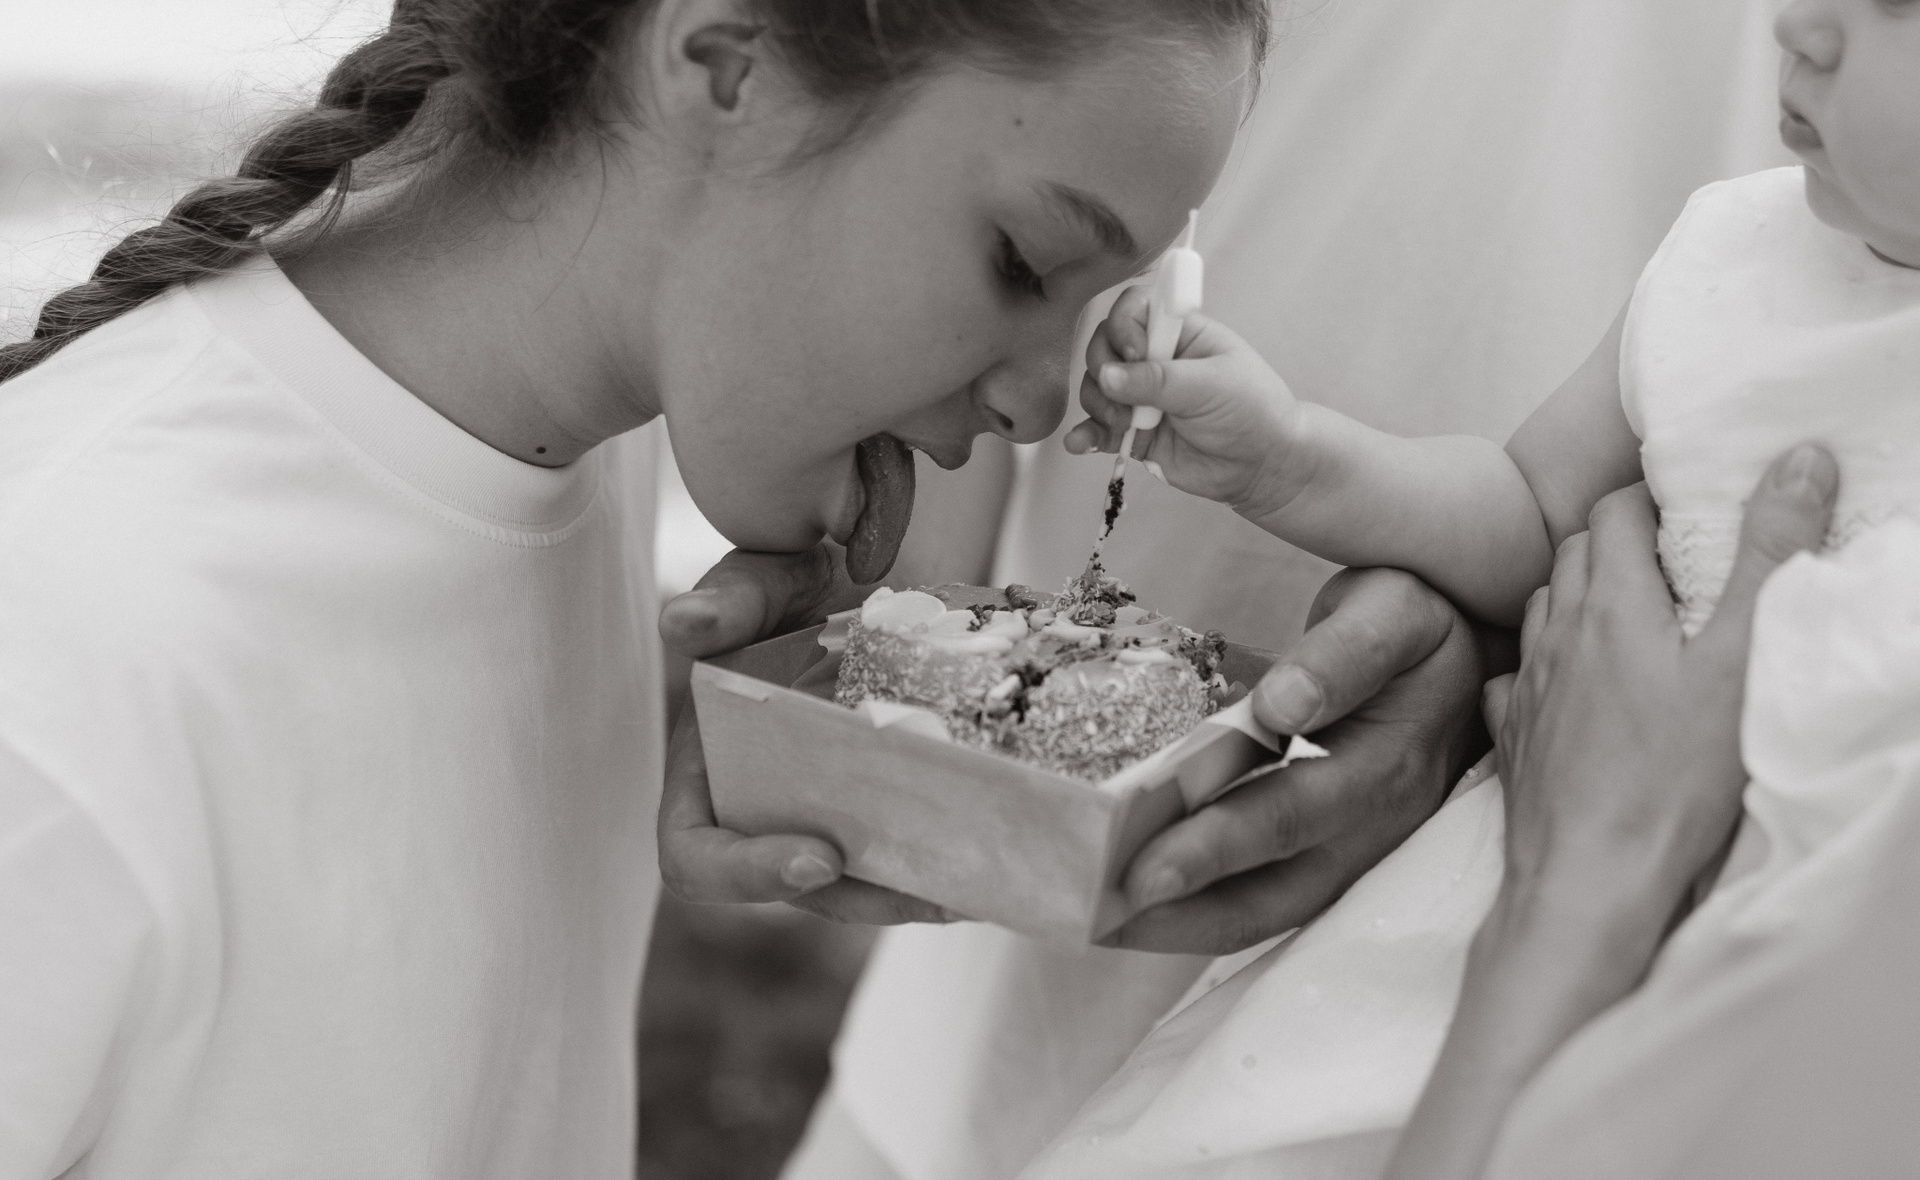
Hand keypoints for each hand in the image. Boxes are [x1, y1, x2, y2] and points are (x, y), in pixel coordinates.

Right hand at [658, 546, 951, 924]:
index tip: (820, 856)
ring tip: (978, 882)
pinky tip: (1004, 851)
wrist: (869, 584)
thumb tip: (684, 623)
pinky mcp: (891, 817)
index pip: (695, 856)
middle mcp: (770, 814)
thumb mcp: (761, 580)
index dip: (746, 874)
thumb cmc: (795, 590)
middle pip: (806, 888)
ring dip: (924, 892)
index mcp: (709, 775)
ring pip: (871, 885)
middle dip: (866, 896)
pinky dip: (957, 863)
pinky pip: (919, 859)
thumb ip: (729, 599)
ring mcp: (834, 823)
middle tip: (930, 887)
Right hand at [1063, 284, 1307, 520]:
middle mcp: (1153, 359)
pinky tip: (1080, 444)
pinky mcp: (1132, 432)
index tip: (1136, 353)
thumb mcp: (1211, 386)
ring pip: (1096, 388)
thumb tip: (1106, 377)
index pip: (1132, 310)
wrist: (1262, 466)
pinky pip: (1097, 429)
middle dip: (1104, 372)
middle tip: (1128, 397)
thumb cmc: (1252, 412)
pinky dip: (1085, 435)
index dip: (1123, 327)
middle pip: (1103, 348)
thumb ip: (1158, 380)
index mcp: (1177, 333)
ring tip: (1126, 426)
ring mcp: (1140, 397)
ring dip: (1099, 406)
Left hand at [1102, 567, 1491, 954]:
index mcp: (1386, 765)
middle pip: (1272, 886)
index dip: (1217, 844)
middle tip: (1098, 908)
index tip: (1146, 867)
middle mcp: (1373, 827)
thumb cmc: (1422, 626)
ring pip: (1266, 911)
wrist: (1473, 657)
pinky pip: (1265, 903)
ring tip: (1100, 921)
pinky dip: (1198, 914)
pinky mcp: (1337, 863)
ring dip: (1182, 925)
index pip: (1292, 813)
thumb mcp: (1397, 611)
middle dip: (1181, 904)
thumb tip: (1283, 706)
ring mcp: (1357, 855)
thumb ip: (1345, 653)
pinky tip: (1135, 912)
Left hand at [1383, 445, 1839, 1179]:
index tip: (1692, 506)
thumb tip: (1799, 460)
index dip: (1651, 496)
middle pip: (1574, 552)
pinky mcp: (1515, 739)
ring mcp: (1530, 687)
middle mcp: (1558, 634)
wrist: (1590, 881)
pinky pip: (1520, 679)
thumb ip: (1768, 556)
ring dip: (1579, 594)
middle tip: (1672, 553)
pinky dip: (1544, 665)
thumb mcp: (1742, 660)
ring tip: (1629, 611)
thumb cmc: (1672, 781)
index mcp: (1613, 604)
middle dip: (1618, 537)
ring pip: (1543, 609)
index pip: (1615, 510)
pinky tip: (1567, 685)